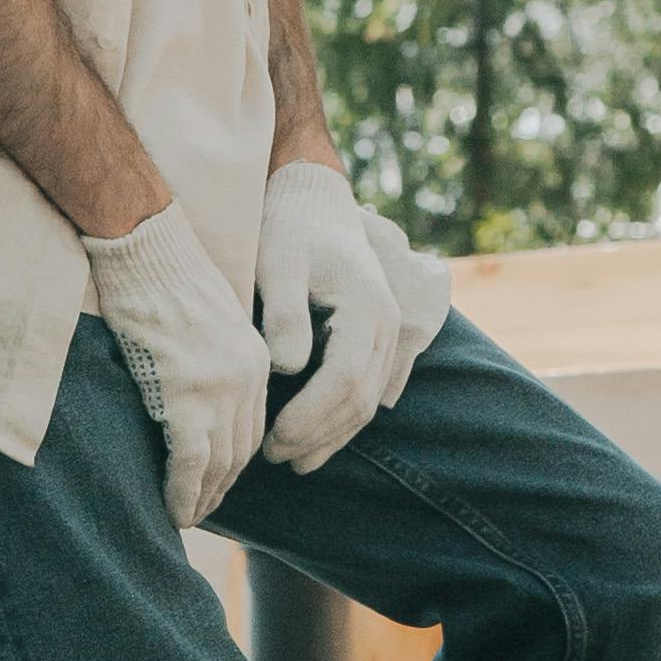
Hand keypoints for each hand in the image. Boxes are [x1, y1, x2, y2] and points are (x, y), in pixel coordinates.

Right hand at [83, 201, 272, 525]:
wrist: (146, 245)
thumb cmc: (160, 276)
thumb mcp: (203, 322)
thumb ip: (211, 361)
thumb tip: (191, 397)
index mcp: (255, 359)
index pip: (252, 429)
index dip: (232, 464)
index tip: (213, 484)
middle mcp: (247, 377)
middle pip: (240, 452)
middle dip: (220, 487)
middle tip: (199, 510)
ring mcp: (219, 387)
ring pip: (218, 464)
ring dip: (201, 497)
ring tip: (184, 517)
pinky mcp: (187, 393)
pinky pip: (190, 461)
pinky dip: (182, 492)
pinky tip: (173, 512)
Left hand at [258, 161, 450, 474]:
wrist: (313, 201)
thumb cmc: (289, 229)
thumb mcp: (278, 261)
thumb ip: (284, 312)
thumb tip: (288, 366)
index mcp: (367, 305)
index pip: (344, 379)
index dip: (310, 416)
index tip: (272, 438)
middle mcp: (387, 322)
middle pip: (360, 398)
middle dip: (317, 435)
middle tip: (272, 456)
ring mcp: (389, 331)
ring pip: (368, 401)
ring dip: (331, 436)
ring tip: (290, 459)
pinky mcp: (379, 339)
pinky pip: (369, 390)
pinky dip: (343, 421)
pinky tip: (313, 440)